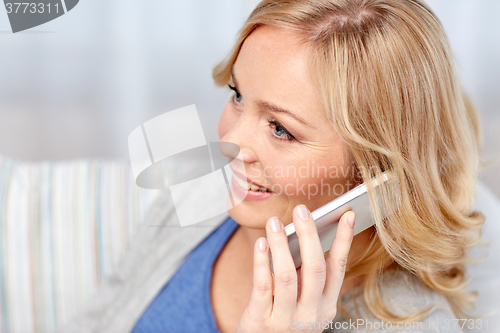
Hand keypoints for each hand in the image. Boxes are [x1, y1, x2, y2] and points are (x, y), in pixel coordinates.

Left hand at [235, 205, 355, 332]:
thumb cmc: (283, 317)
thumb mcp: (303, 302)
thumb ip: (305, 275)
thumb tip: (303, 234)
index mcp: (326, 306)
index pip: (338, 267)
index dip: (343, 240)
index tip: (346, 214)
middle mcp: (311, 314)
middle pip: (315, 268)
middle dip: (310, 235)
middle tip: (302, 210)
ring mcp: (286, 320)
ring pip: (287, 276)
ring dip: (281, 245)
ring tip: (275, 222)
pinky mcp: (261, 321)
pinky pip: (262, 286)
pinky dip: (262, 261)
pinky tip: (261, 243)